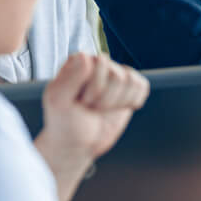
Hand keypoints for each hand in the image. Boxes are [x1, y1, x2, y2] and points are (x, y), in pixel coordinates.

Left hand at [34, 53, 148, 200]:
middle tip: (90, 108)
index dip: (95, 88)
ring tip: (101, 109)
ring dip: (117, 103)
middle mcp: (97, 64)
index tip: (80, 103)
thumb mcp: (59, 102)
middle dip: (105, 99)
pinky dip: (132, 102)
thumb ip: (69, 78)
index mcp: (78, 61)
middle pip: (118, 75)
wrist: (76, 144)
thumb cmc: (63, 122)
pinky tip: (117, 109)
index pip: (101, 63)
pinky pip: (142, 86)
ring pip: (130, 81)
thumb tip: (86, 57)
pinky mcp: (128, 87)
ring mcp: (114, 75)